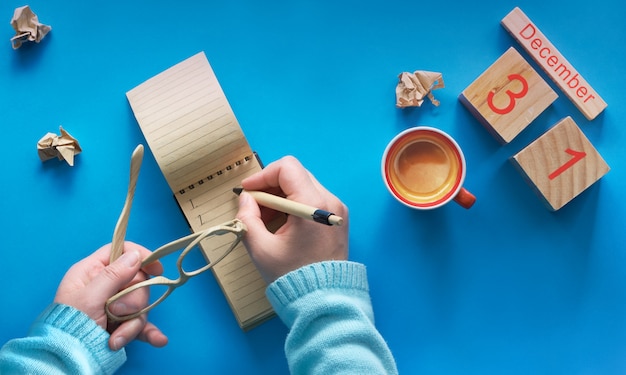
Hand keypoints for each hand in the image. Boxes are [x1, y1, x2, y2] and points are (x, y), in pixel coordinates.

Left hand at [54, 242, 168, 350]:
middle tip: (116, 312)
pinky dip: (150, 333)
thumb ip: (113, 275)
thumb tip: (135, 255)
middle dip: (131, 300)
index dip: (140, 256)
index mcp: (91, 272)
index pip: (120, 251)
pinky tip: (159, 340)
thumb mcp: (89, 298)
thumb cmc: (69, 327)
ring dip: (132, 322)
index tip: (156, 268)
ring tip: (115, 337)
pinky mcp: (122, 325)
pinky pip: (142, 324)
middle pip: (136, 280)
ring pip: (141, 304)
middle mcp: (105, 286)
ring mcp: (115, 306)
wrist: (67, 360)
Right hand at [236, 156, 348, 282]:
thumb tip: (246, 199)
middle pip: (295, 175)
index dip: (263, 175)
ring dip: (281, 197)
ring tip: (267, 220)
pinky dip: (294, 205)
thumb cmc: (291, 276)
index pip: (287, 168)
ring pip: (304, 186)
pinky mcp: (337, 219)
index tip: (248, 191)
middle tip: (254, 208)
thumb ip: (247, 218)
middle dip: (270, 187)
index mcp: (312, 204)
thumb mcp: (260, 248)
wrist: (324, 300)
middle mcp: (329, 201)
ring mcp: (337, 209)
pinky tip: (282, 225)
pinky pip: (313, 200)